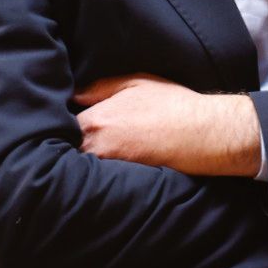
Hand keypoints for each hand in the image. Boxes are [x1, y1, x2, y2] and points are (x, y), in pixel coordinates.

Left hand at [76, 74, 261, 176]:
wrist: (205, 133)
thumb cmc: (174, 105)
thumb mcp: (136, 82)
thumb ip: (100, 88)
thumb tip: (75, 96)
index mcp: (96, 120)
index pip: (62, 127)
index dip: (66, 127)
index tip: (70, 127)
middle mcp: (96, 146)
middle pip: (71, 151)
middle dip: (75, 146)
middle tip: (85, 143)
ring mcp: (109, 169)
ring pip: (85, 167)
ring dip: (88, 163)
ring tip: (104, 156)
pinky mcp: (124, 185)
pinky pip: (103, 181)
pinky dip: (104, 177)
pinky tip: (113, 171)